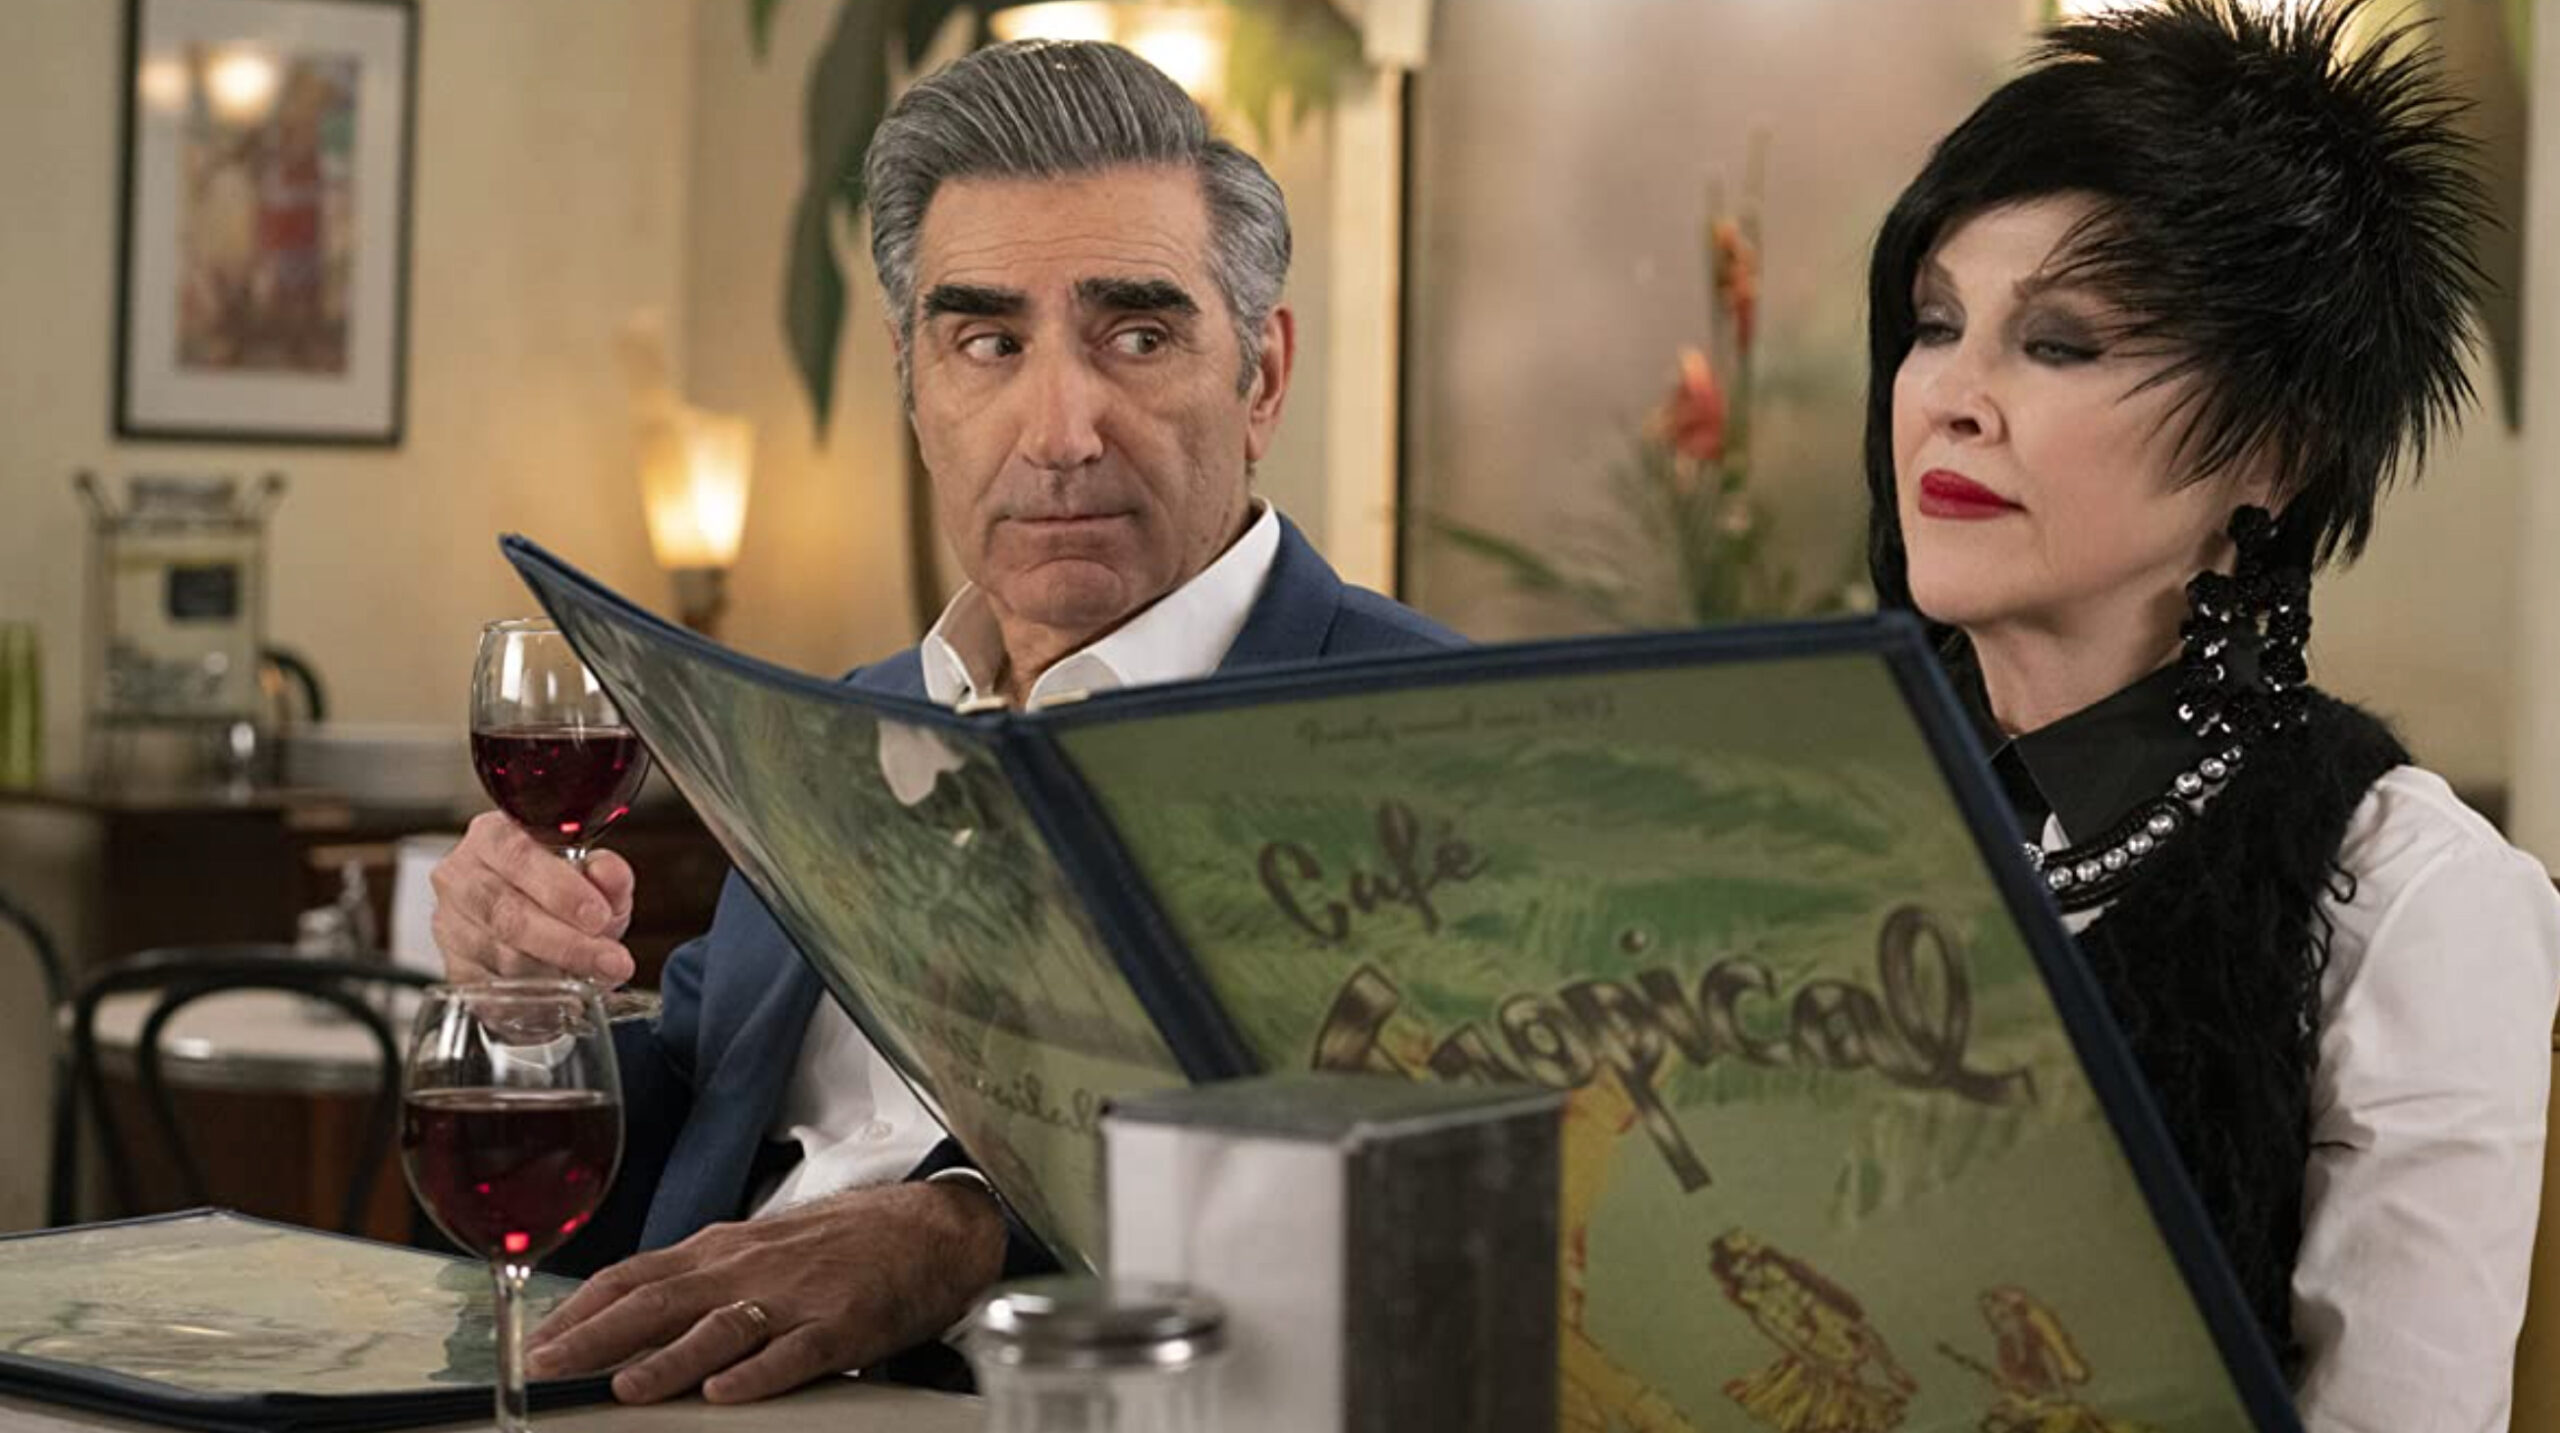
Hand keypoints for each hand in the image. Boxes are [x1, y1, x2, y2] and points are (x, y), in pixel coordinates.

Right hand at [430, 811, 636, 983]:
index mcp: (492, 836)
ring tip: (594, 975)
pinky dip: (531, 996)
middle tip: (608, 959)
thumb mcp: (594, 876)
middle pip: (506, 913)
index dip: (561, 889)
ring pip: (501, 955)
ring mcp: (450, 924)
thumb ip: (607, 872)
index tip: (599, 916)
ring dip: (555, 971)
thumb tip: (609, 875)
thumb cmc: (559, 891)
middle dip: (566, 942)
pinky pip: (491, 989)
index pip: (519, 856)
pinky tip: (561, 995)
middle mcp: (461, 877)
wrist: (534, 924)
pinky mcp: (454, 967)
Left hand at [524, 1181, 1006, 1403]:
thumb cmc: (837, 1246)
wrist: (928, 1227)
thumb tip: (621, 1329)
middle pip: (661, 1299)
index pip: (634, 1275)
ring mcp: (796, 1295)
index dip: (580, 1311)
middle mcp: (748, 1267)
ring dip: (670, 1358)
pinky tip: (729, 1392)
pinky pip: (796, 1350)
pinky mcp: (844, 1321)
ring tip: (627, 1387)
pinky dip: (759, 1372)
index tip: (535, 1344)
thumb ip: (694, 1284)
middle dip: (597, 1337)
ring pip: (722, 1327)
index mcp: (720, 1251)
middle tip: (550, 1369)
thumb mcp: (755, 1253)